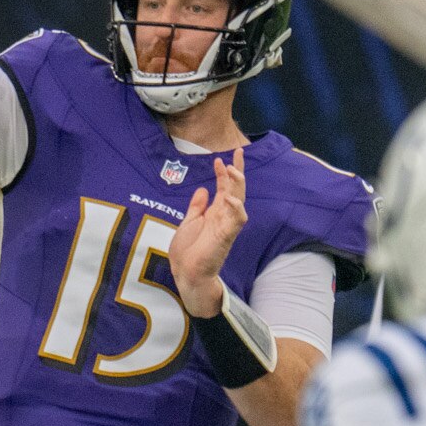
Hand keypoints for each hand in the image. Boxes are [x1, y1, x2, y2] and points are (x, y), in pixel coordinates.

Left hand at [172, 153, 248, 316]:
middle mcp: (223, 216)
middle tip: (238, 152)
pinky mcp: (226, 236)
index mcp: (214, 212)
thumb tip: (202, 190)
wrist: (186, 273)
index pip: (224, 188)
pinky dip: (236, 208)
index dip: (222, 173)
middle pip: (236, 189)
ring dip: (238, 185)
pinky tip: (231, 197)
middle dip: (237, 171)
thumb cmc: (187, 251)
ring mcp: (226, 226)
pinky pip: (237, 220)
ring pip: (239, 201)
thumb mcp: (189, 222)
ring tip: (232, 169)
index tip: (218, 158)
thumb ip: (197, 207)